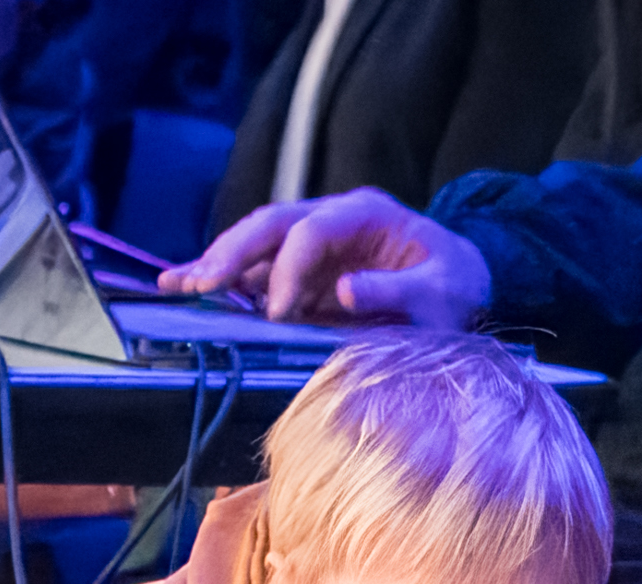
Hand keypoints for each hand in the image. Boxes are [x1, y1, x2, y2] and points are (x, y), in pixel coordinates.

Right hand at [160, 188, 491, 327]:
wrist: (464, 286)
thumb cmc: (456, 289)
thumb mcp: (440, 294)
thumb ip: (397, 290)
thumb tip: (344, 291)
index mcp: (366, 212)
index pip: (310, 230)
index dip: (288, 269)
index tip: (277, 313)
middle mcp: (334, 217)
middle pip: (270, 224)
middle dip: (232, 253)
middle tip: (197, 285)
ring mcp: (317, 239)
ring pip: (257, 241)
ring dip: (219, 263)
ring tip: (177, 285)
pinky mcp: (308, 266)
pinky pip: (262, 269)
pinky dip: (230, 281)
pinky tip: (192, 289)